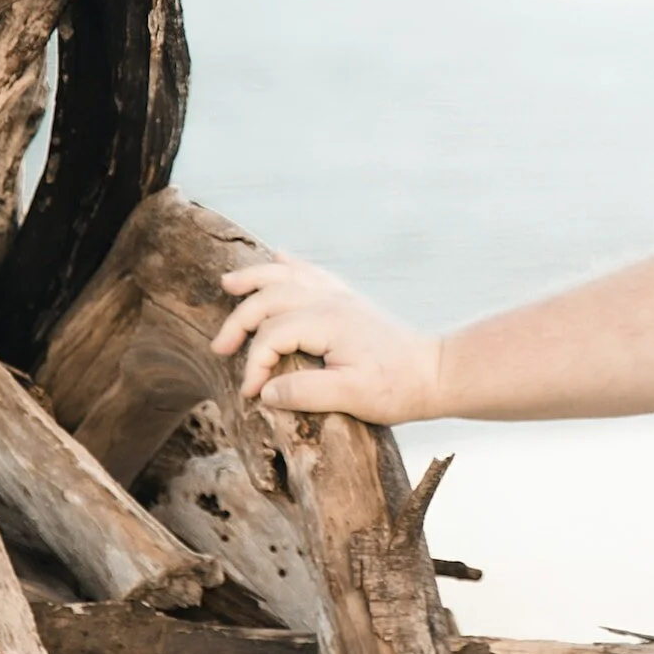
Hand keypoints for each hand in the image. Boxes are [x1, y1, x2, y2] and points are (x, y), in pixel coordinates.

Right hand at [210, 257, 441, 422]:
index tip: (250, 393)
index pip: (272, 335)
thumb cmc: (395, 388)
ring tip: (228, 283)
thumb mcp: (351, 397)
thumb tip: (265, 390)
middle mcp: (331, 301)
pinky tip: (278, 256)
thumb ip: (304, 393)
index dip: (254, 364)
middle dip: (240, 321)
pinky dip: (291, 264)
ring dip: (256, 278)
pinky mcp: (348, 300)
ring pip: (288, 276)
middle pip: (271, 298)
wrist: (433, 374)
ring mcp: (340, 297)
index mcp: (328, 322)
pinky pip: (313, 272)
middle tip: (220, 348)